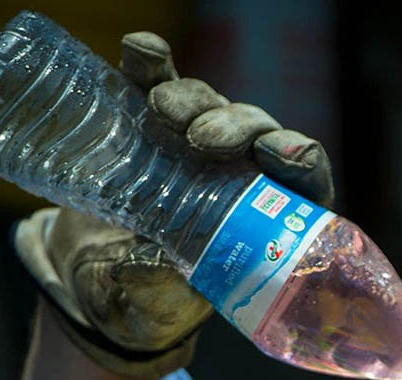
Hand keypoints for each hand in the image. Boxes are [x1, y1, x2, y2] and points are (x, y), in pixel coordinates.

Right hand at [13, 31, 335, 378]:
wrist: (97, 279)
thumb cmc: (151, 302)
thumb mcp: (158, 305)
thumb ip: (161, 290)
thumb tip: (156, 267)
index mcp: (271, 222)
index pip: (304, 179)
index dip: (298, 159)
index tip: (277, 155)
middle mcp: (243, 174)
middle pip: (258, 134)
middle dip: (236, 127)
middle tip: (202, 141)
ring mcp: (200, 145)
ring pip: (213, 107)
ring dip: (193, 100)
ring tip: (161, 109)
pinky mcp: (152, 124)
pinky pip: (158, 85)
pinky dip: (151, 66)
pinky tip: (141, 52)